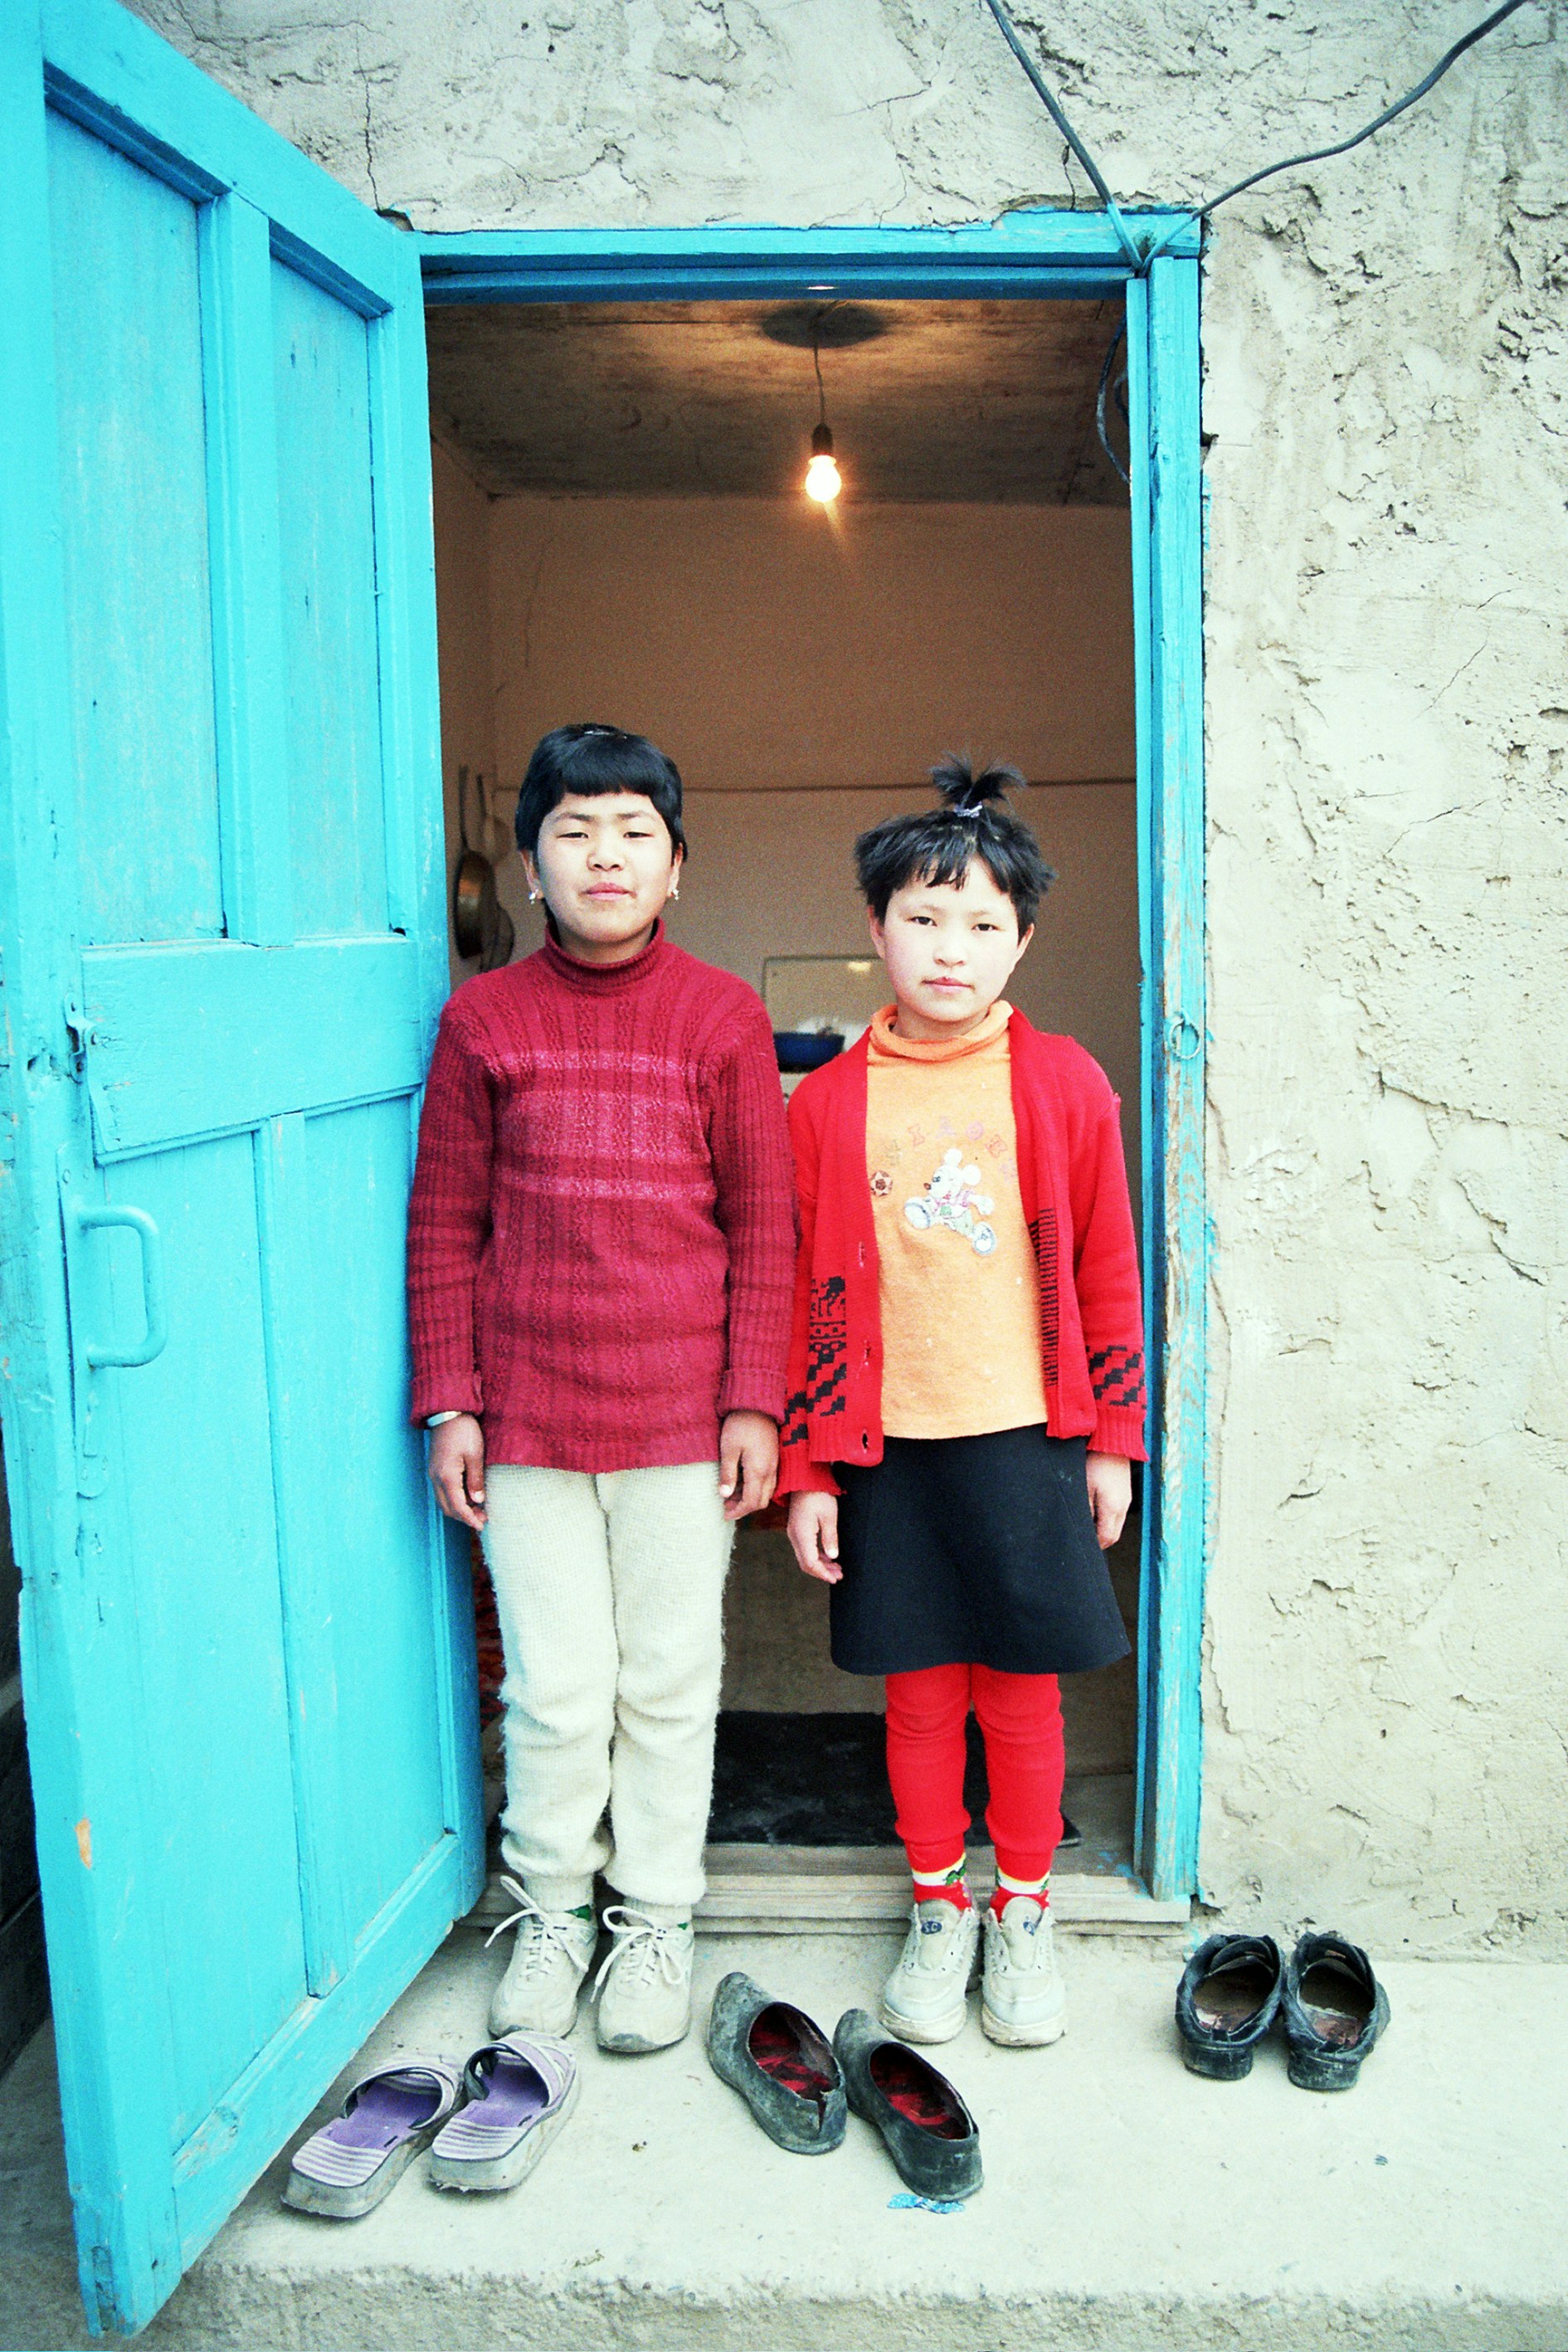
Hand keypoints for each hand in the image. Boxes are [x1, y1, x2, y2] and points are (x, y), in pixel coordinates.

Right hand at [428, 1414, 486, 1528]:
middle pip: (447, 1508)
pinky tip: (469, 1496)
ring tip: (478, 1509)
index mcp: (447, 1476)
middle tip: (483, 1519)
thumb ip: (475, 1480)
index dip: (469, 1519)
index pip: (457, 1506)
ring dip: (459, 1508)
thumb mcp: (475, 1454)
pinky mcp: (436, 1468)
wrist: (448, 1412)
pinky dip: (455, 1498)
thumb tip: (478, 1501)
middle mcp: (436, 1478)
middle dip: (464, 1517)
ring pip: (444, 1500)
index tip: (481, 1526)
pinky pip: (443, 1491)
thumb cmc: (463, 1431)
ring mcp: (433, 1473)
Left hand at [719, 1410, 777, 1519]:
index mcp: (759, 1471)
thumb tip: (724, 1496)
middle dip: (744, 1508)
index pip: (752, 1502)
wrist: (757, 1405)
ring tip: (730, 1495)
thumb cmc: (740, 1425)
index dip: (738, 1512)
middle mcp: (770, 1471)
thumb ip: (728, 1474)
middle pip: (761, 1501)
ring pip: (766, 1492)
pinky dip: (755, 1488)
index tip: (724, 1514)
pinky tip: (741, 1482)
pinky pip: (768, 1482)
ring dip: (749, 1498)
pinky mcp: (773, 1458)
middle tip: (726, 1506)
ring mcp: (774, 1465)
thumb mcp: (728, 1450)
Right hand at [787, 1491, 840, 1583]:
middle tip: (839, 1575)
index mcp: (802, 1534)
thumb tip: (833, 1557)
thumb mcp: (829, 1515)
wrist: (804, 1479)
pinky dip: (816, 1556)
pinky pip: (804, 1549)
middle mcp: (794, 1536)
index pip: (810, 1562)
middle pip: (806, 1563)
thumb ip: (830, 1537)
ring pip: (805, 1557)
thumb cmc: (818, 1494)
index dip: (822, 1573)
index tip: (835, 1578)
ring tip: (837, 1568)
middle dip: (822, 1572)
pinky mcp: (797, 1529)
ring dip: (820, 1564)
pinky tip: (828, 1556)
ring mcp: (794, 1533)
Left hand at [1086, 1451, 1130, 1549]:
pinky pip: (1119, 1514)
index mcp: (1113, 1508)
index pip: (1106, 1538)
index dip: (1095, 1546)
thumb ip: (1085, 1510)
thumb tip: (1084, 1527)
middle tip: (1085, 1541)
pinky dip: (1109, 1519)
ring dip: (1105, 1530)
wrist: (1113, 1443)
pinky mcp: (1125, 1493)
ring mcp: (1126, 1500)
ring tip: (1088, 1528)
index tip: (1083, 1547)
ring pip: (1117, 1525)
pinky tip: (1096, 1513)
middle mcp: (1123, 1507)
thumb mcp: (1084, 1487)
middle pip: (1114, 1535)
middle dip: (1101, 1541)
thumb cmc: (1095, 1462)